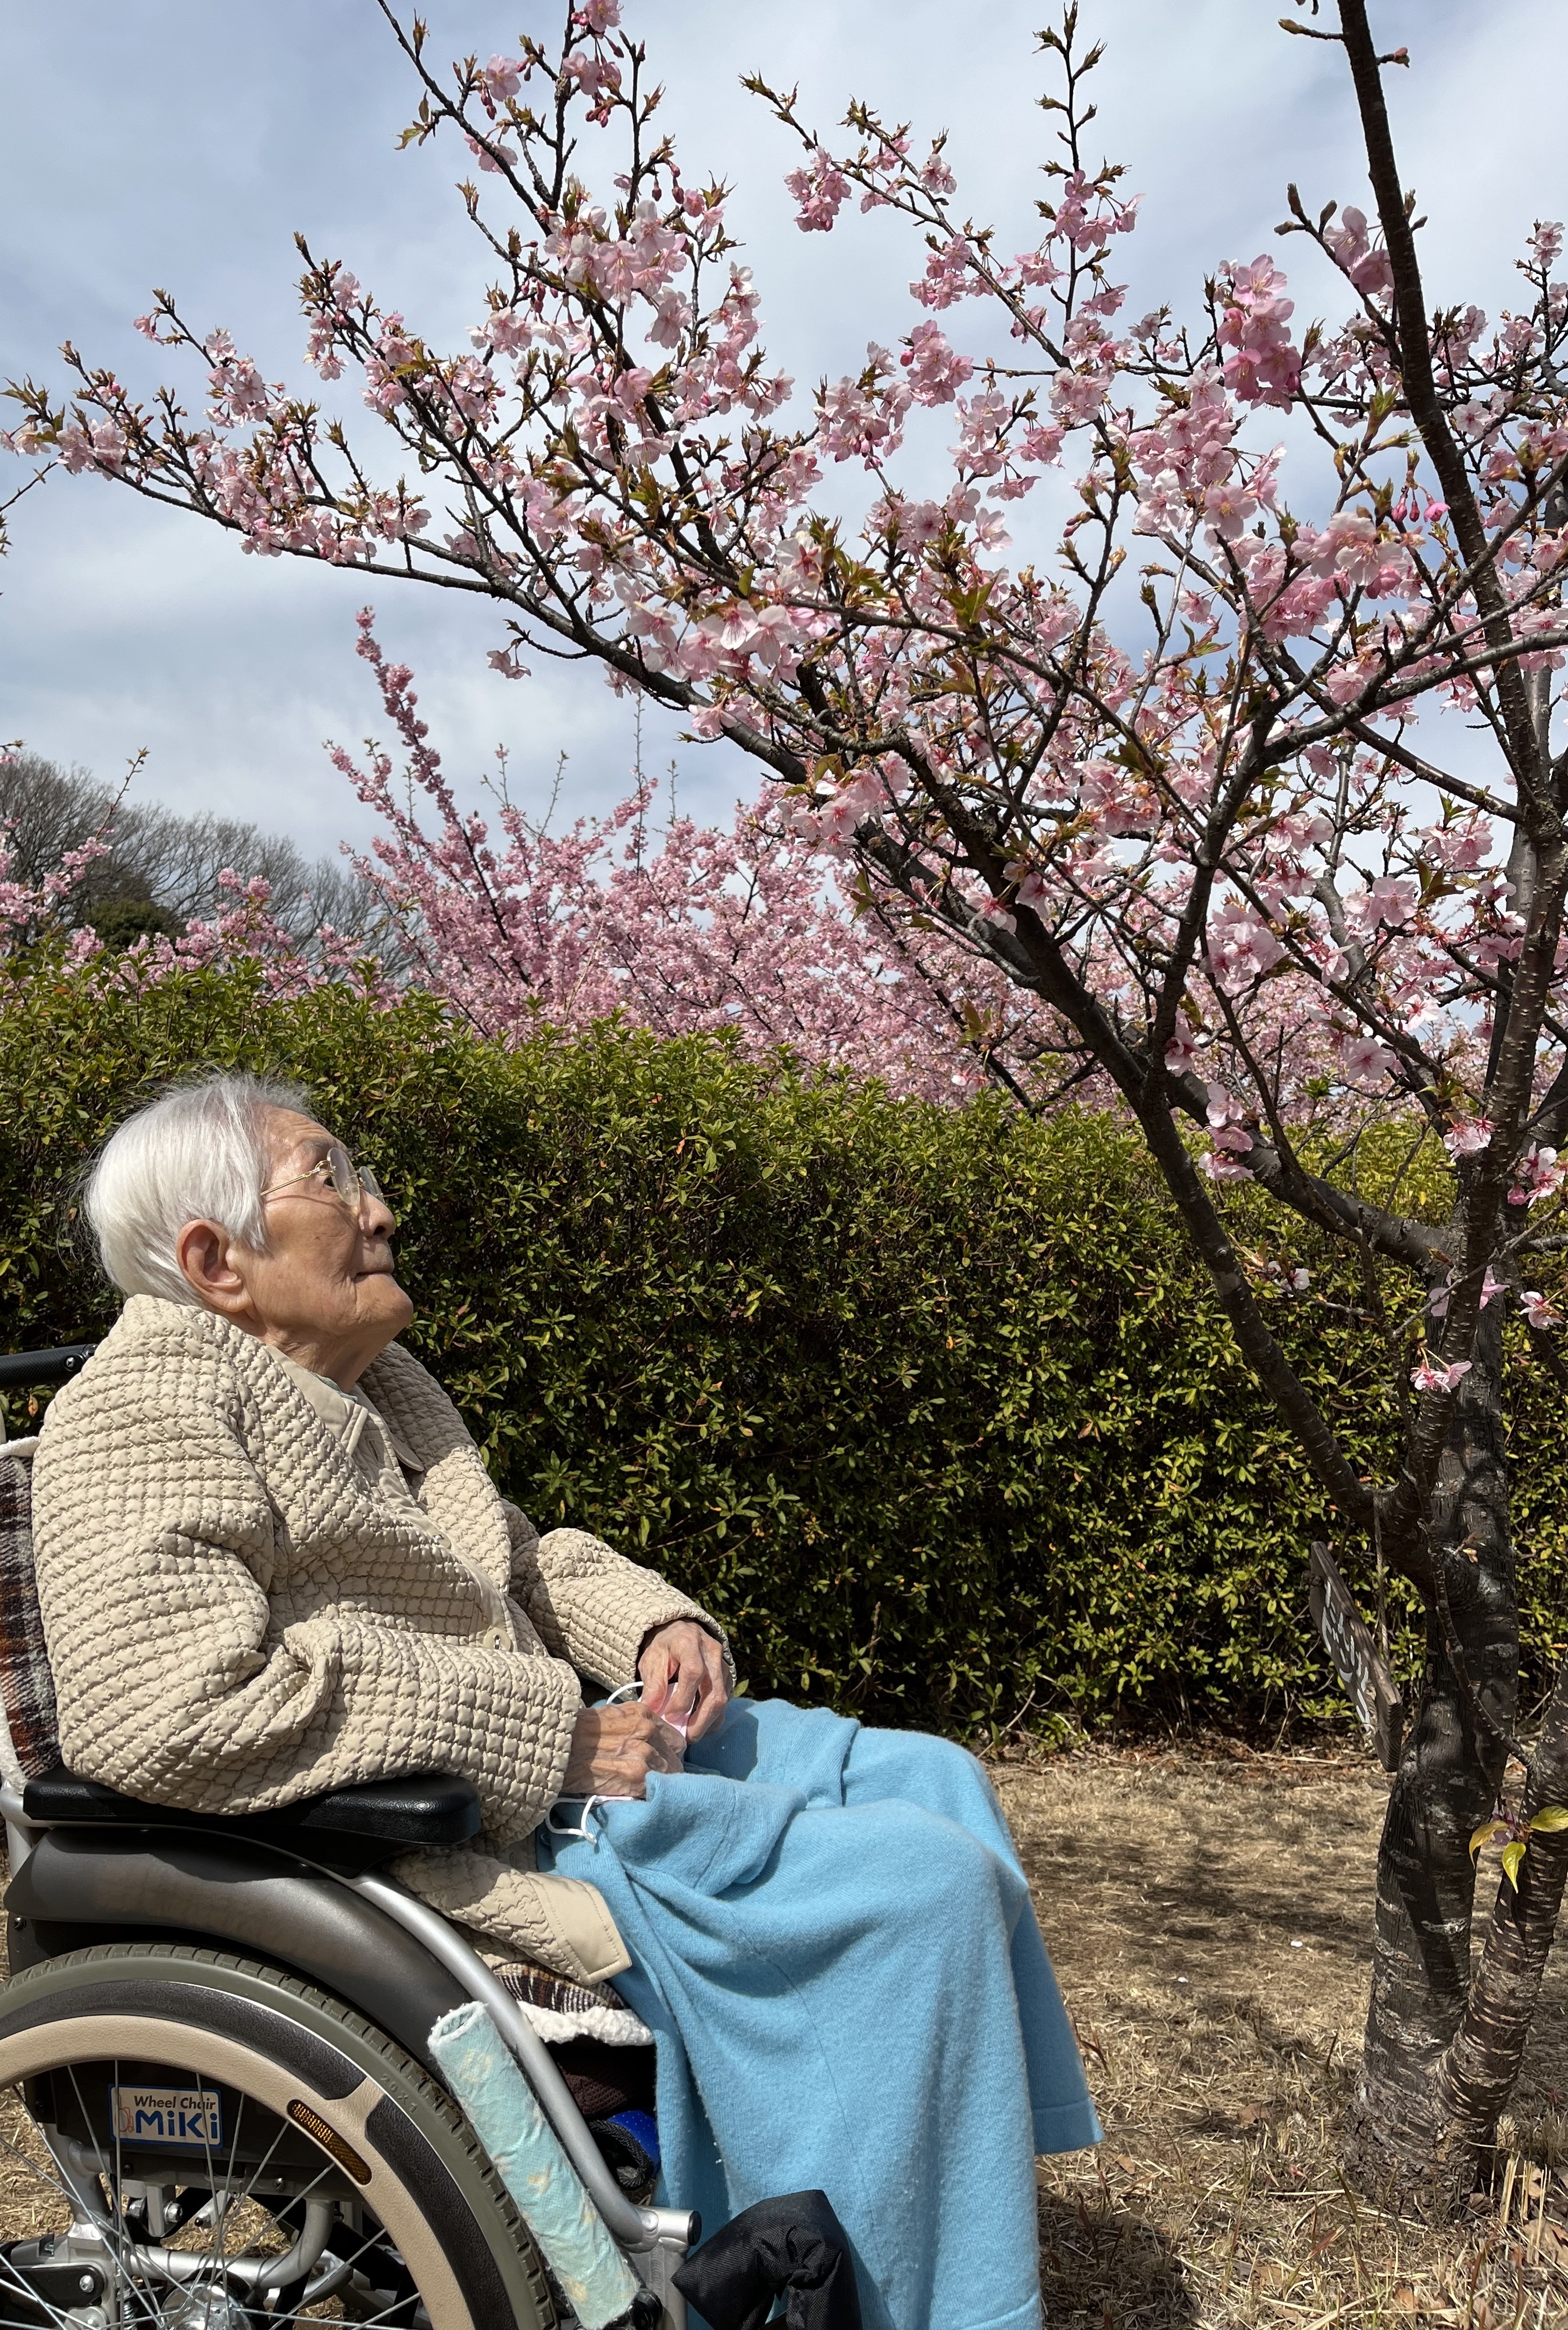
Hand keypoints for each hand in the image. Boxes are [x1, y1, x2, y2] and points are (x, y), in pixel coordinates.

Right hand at [562, 1703, 686, 1798]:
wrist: (554, 1749)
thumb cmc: (577, 1733)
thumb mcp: (612, 1717)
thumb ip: (636, 1725)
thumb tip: (653, 1740)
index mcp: (643, 1714)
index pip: (675, 1737)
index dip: (668, 1750)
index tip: (658, 1758)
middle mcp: (648, 1731)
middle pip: (677, 1755)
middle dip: (667, 1766)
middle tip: (650, 1775)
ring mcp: (644, 1754)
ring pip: (671, 1774)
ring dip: (659, 1782)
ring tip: (641, 1786)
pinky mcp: (637, 1776)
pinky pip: (656, 1788)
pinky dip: (649, 1793)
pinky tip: (636, 1793)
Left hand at [639, 1619, 728, 1742]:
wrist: (683, 1632)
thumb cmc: (665, 1648)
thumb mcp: (653, 1660)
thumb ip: (653, 1684)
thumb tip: (651, 1710)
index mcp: (689, 1643)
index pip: (694, 1672)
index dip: (683, 1698)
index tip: (670, 1716)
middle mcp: (712, 1653)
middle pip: (714, 1692)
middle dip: (700, 1720)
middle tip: (685, 1737)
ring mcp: (723, 1665)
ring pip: (723, 1700)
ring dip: (708, 1722)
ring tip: (691, 1734)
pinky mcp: (728, 1677)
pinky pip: (725, 1702)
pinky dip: (713, 1718)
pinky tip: (699, 1726)